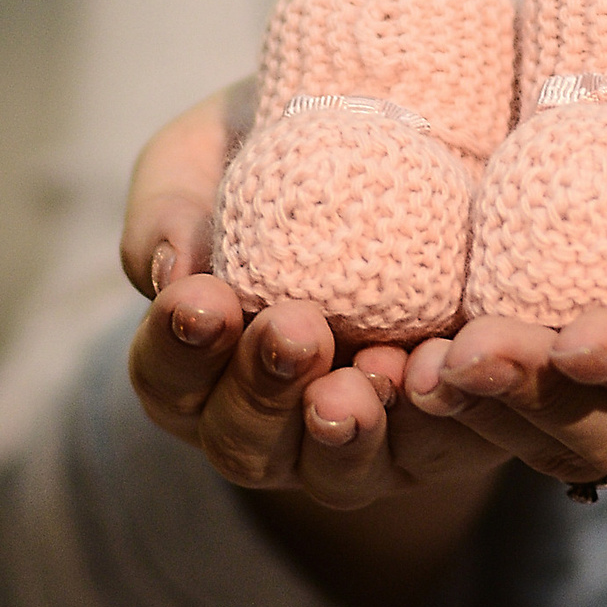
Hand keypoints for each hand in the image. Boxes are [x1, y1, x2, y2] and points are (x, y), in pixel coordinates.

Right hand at [119, 91, 503, 517]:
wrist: (415, 135)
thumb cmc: (284, 148)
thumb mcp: (209, 152)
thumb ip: (170, 207)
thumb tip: (171, 273)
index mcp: (200, 360)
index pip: (166, 378)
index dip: (177, 349)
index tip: (202, 298)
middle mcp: (264, 419)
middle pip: (242, 443)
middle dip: (265, 391)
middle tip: (295, 330)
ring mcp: (350, 441)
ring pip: (335, 471)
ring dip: (347, 428)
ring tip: (369, 373)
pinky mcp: (438, 438)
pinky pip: (434, 449)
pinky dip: (437, 418)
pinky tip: (439, 370)